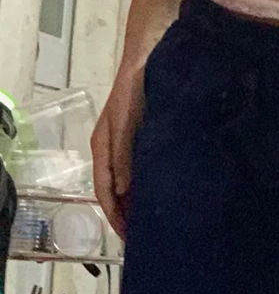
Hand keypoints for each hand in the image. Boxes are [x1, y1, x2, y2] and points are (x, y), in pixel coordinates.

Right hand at [91, 63, 145, 240]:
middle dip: (124, 213)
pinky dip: (146, 181)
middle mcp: (112, 147)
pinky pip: (141, 165)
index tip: (128, 238)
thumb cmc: (134, 87)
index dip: (114, 215)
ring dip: (136, 199)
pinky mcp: (143, 133)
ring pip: (128, 178)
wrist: (149, 55)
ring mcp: (127, 140)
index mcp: (102, 146)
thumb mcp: (125, 120)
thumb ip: (122, 152)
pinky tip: (160, 188)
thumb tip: (121, 191)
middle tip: (142, 236)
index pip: (103, 190)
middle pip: (114, 189)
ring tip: (151, 219)